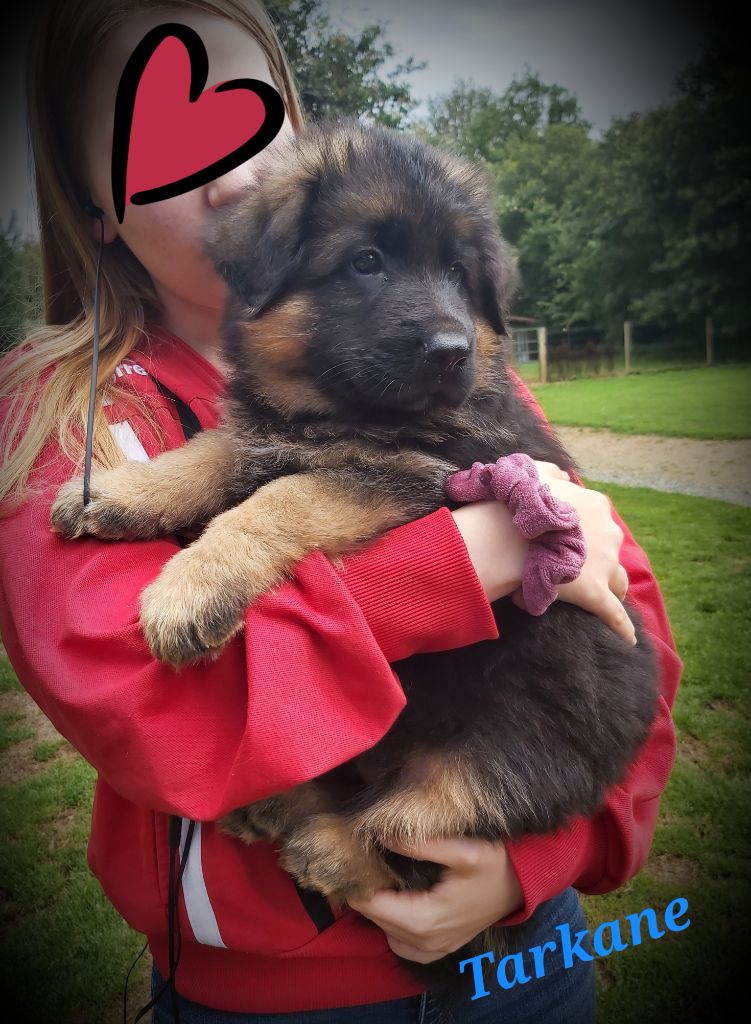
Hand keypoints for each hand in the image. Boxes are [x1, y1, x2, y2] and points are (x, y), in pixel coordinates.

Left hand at [347, 837, 522, 963]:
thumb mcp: (462, 849)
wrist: (524, 885)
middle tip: (360, 859)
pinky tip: (397, 902)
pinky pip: (404, 945)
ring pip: (387, 933)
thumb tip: (380, 833)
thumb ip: (420, 843)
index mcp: (425, 919)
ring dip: (377, 908)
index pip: (371, 904)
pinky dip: (394, 927)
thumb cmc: (497, 865)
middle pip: (375, 919)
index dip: (358, 880)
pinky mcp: (442, 948)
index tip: (352, 856)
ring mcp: (435, 949)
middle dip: (364, 891)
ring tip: (377, 876)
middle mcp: (426, 941)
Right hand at [451, 461, 633, 644]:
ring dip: (612, 587)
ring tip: (602, 597)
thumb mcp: (535, 472)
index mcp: (595, 505)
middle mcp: (608, 532)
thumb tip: (565, 475)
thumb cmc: (519, 501)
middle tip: (580, 567)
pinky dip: (622, 627)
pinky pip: (615, 615)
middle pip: (612, 550)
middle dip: (600, 559)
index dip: (586, 532)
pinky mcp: (596, 594)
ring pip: (618, 581)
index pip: (600, 521)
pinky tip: (626, 639)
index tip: (572, 540)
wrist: (509, 534)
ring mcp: (605, 564)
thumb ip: (553, 472)